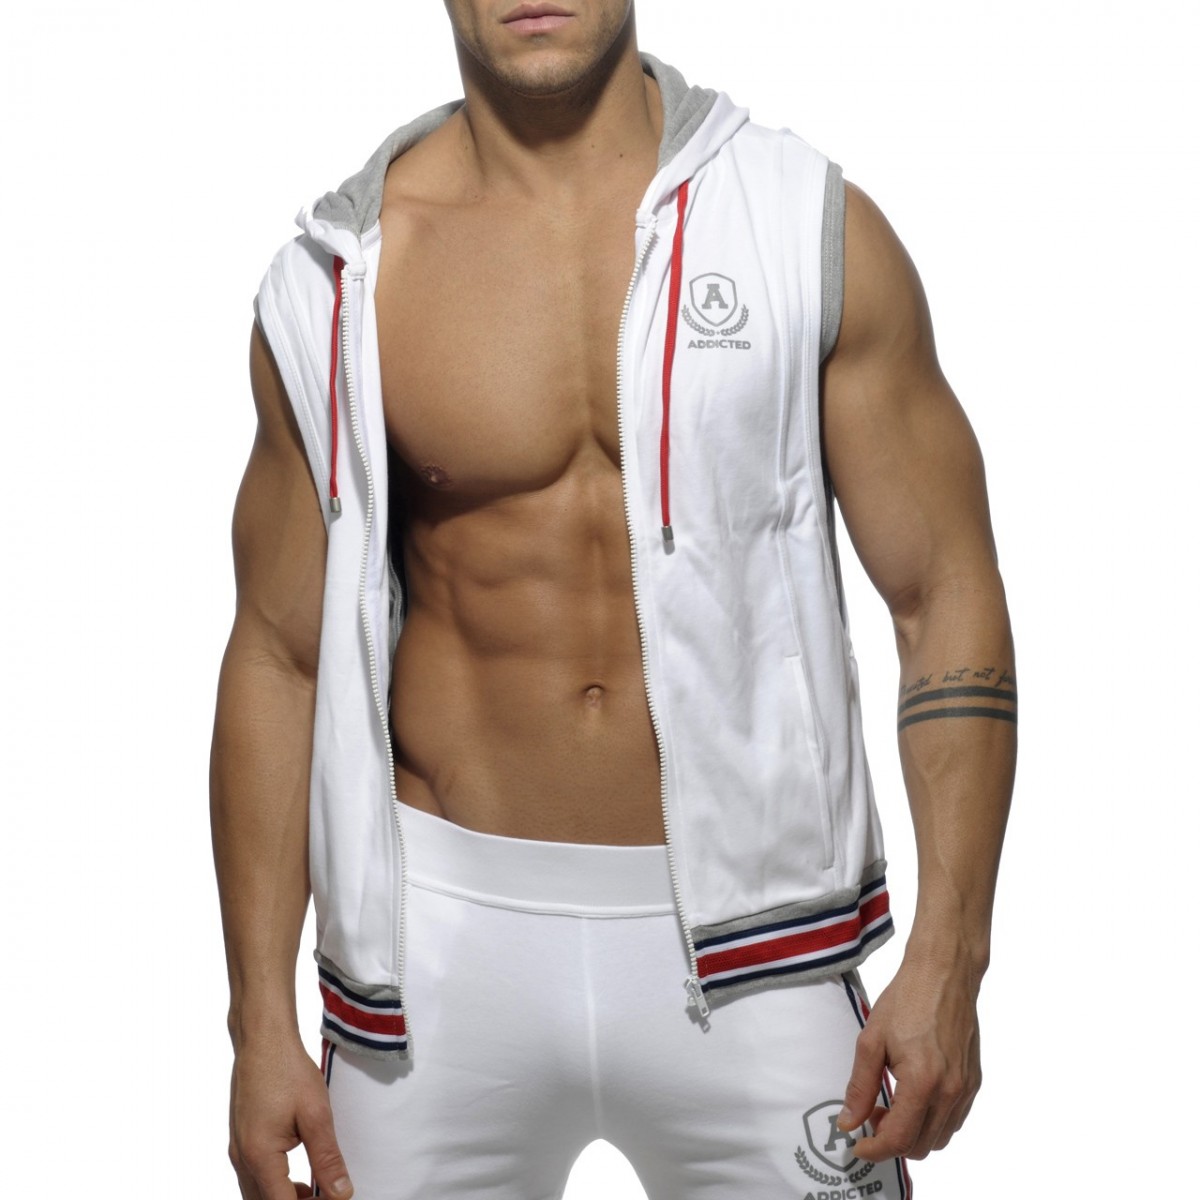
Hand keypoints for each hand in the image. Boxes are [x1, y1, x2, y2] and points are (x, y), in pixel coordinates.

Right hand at [228, 1035, 353, 1198]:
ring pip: (257, 1195)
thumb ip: (327, 1158)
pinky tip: (299, 1178)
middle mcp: (242, 1159)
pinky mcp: (240, 1140)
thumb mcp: (316, 1114)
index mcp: (259, 1156)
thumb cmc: (288, 1070)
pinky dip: (275, 1187)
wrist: (262, 1039)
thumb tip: (342, 1195)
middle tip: (327, 1197)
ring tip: (316, 1192)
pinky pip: (253, 1178)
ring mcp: (237, 1150)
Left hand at [838, 953, 981, 1161]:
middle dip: (892, 1141)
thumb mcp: (871, 1041)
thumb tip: (849, 1122)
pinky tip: (914, 1099)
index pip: (899, 1138)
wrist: (944, 975)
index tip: (858, 1145)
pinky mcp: (974, 1082)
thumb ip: (860, 1087)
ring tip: (891, 1107)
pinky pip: (954, 1120)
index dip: (875, 1150)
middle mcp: (950, 1092)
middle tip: (871, 1116)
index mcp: (923, 1083)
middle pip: (921, 1146)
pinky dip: (933, 1123)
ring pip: (940, 1138)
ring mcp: (966, 1089)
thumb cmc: (905, 1001)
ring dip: (914, 1134)